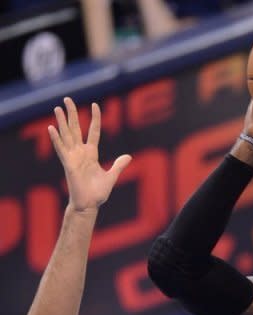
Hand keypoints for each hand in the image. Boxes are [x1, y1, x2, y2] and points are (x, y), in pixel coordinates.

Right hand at [48, 97, 131, 211]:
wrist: (89, 205)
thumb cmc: (98, 193)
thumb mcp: (111, 176)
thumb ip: (118, 165)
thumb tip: (128, 156)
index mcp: (91, 154)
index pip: (93, 132)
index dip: (95, 118)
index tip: (95, 104)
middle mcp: (81, 153)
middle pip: (76, 129)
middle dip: (72, 114)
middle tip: (67, 99)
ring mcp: (73, 157)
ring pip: (67, 135)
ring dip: (62, 122)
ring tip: (57, 107)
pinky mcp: (68, 164)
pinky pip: (61, 149)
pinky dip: (56, 139)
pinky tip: (51, 127)